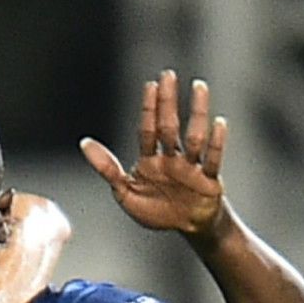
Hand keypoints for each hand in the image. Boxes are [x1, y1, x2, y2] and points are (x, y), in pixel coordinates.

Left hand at [79, 69, 227, 237]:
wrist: (188, 227)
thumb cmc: (156, 209)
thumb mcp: (125, 192)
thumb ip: (107, 168)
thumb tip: (84, 142)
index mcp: (150, 160)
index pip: (148, 130)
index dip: (148, 108)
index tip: (150, 84)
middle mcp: (171, 158)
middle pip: (169, 126)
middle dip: (167, 102)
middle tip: (167, 75)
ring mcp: (191, 167)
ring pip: (194, 136)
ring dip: (196, 112)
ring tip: (198, 86)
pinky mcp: (209, 180)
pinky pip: (212, 159)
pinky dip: (216, 142)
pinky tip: (219, 123)